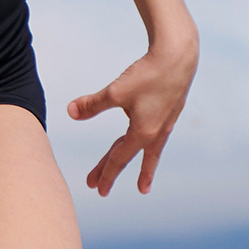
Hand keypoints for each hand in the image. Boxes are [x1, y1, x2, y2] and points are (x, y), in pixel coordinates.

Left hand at [67, 39, 197, 196]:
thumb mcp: (115, 91)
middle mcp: (156, 133)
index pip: (118, 158)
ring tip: (143, 185)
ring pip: (147, 150)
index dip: (106, 174)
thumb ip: (92, 105)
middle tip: (99, 190)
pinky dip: (148, 147)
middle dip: (113, 172)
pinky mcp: (170, 112)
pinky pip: (155, 138)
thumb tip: (70, 112)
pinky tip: (146, 143)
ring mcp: (165, 124)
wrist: (178, 57)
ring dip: (143, 168)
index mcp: (142, 133)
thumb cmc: (147, 75)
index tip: (97, 189)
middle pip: (129, 156)